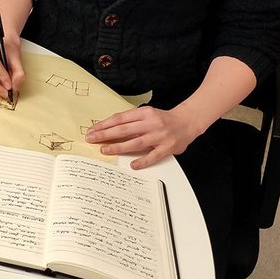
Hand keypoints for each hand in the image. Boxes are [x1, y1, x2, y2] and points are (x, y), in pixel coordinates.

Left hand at [84, 106, 201, 169]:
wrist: (187, 122)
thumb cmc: (163, 119)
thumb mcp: (147, 113)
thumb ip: (131, 120)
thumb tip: (109, 128)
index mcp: (144, 113)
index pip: (120, 118)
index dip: (105, 124)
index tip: (93, 130)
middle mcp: (151, 123)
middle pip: (124, 129)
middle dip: (106, 134)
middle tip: (92, 139)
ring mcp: (159, 136)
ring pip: (136, 142)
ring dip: (118, 147)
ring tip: (104, 150)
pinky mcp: (167, 147)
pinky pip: (153, 156)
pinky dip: (143, 160)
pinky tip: (132, 165)